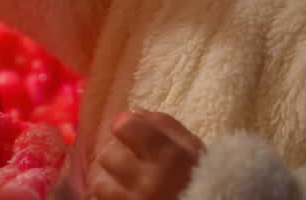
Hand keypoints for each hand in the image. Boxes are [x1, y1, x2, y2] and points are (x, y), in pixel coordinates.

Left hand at [87, 110, 204, 199]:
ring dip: (109, 179)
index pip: (124, 127)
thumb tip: (134, 113)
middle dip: (117, 154)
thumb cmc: (205, 179)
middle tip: (130, 160)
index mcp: (168, 157)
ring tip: (124, 181)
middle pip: (108, 154)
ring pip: (99, 183)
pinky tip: (125, 194)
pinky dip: (109, 196)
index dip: (125, 126)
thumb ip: (164, 126)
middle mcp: (148, 181)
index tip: (130, 131)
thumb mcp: (193, 148)